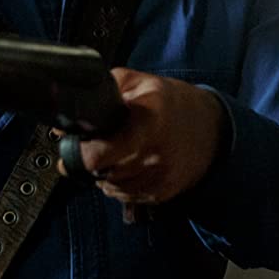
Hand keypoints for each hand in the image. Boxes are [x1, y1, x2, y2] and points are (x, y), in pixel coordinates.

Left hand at [57, 67, 226, 204]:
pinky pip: (126, 196)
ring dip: (105, 174)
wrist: (211, 129)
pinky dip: (120, 184)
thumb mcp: (139, 83)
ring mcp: (159, 178)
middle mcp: (153, 154)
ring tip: (117, 153)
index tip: (77, 142)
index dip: (80, 151)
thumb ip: (103, 92)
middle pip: (100, 173)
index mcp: (146, 122)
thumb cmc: (170, 103)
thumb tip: (66, 122)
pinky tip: (129, 165)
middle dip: (91, 161)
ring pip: (110, 188)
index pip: (96, 156)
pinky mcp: (162, 194)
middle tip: (96, 145)